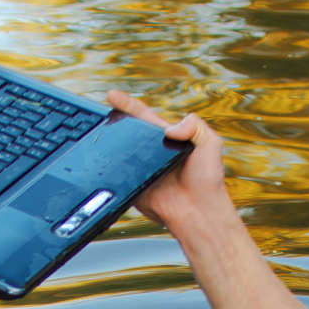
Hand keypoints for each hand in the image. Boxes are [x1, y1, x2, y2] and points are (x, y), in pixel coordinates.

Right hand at [106, 90, 234, 232]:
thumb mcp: (210, 143)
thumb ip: (195, 126)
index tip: (112, 95)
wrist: (198, 212)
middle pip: (127, 131)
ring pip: (118, 152)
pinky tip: (104, 161)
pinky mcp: (132, 186)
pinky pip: (116, 175)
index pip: (144, 116)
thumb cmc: (208, 180)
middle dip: (112, 120)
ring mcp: (139, 168)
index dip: (127, 105)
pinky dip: (109, 169)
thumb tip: (170, 128)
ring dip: (108, 143)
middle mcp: (151, 151)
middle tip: (101, 113)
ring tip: (97, 133)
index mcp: (167, 137)